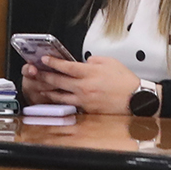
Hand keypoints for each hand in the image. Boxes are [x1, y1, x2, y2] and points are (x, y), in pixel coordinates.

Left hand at [27, 54, 141, 114]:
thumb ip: (94, 60)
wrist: (135, 99)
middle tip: (36, 73)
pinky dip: (61, 101)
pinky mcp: (87, 109)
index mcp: (90, 73)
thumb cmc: (125, 81)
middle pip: (59, 81)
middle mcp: (84, 87)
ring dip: (49, 91)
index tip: (44, 60)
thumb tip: (84, 62)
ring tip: (41, 87)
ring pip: (61, 96)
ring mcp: (85, 100)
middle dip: (45, 76)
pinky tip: (56, 99)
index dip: (53, 63)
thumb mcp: (110, 62)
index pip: (66, 66)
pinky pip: (71, 104)